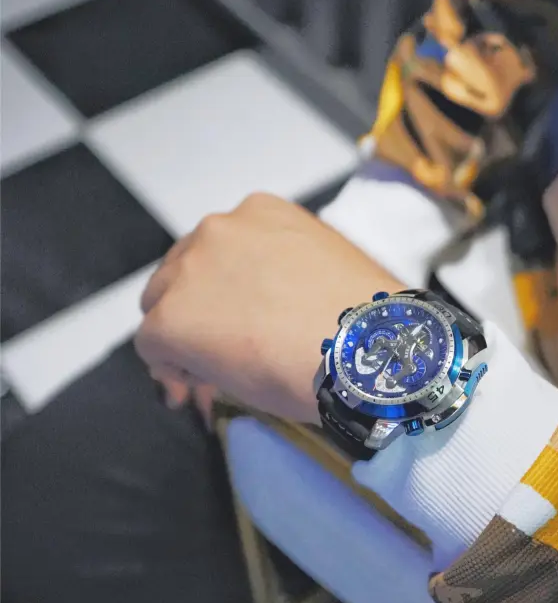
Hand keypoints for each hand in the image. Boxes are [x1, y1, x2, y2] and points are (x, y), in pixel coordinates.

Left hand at [135, 194, 404, 424]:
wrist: (361, 350)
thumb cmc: (361, 320)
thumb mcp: (324, 273)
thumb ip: (286, 276)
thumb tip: (272, 312)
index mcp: (263, 213)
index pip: (223, 251)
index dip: (224, 292)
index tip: (236, 322)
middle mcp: (221, 228)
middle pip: (184, 272)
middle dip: (198, 311)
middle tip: (221, 350)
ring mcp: (191, 270)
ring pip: (163, 305)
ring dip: (183, 336)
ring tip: (211, 374)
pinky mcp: (171, 316)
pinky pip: (152, 346)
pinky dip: (170, 369)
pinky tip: (194, 390)